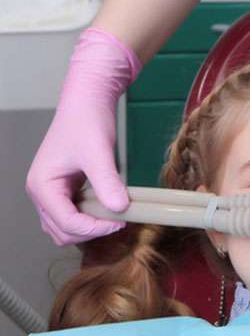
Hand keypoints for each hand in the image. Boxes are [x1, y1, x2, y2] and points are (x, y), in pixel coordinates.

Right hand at [25, 28, 140, 245]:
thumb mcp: (99, 153)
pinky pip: (74, 218)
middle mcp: (42, 193)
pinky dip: (91, 220)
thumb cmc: (87, 121)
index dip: (95, 228)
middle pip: (63, 232)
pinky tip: (109, 209)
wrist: (88, 103)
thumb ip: (107, 182)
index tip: (121, 222)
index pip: (66, 223)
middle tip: (119, 220)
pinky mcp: (65, 192)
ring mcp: (52, 194)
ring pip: (66, 229)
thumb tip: (119, 209)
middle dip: (91, 231)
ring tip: (114, 215)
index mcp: (42, 185)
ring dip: (89, 229)